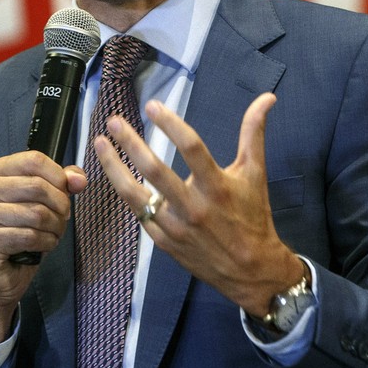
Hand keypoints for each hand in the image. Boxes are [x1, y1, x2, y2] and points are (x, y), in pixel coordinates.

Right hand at [0, 151, 86, 341]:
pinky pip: (29, 236)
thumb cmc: (22, 232)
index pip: (34, 160)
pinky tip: (42, 245)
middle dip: (60, 206)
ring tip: (53, 233)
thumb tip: (78, 179)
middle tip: (62, 218)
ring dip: (55, 227)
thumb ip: (62, 183)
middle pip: (37, 186)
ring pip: (36, 213)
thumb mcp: (45, 201)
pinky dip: (45, 242)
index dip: (59, 177)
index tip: (66, 191)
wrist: (0, 274)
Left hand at [95, 93, 300, 316]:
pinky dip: (125, 194)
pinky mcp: (164, 242)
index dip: (171, 124)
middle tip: (114, 122)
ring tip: (100, 145)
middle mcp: (193, 206)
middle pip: (155, 170)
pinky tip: (114, 175)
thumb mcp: (255, 173)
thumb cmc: (253, 217)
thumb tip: (267, 97)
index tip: (152, 106)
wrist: (251, 270)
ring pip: (136, 195)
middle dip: (131, 143)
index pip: (191, 148)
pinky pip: (139, 215)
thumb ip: (254, 133)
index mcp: (217, 186)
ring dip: (114, 168)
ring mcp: (175, 227)